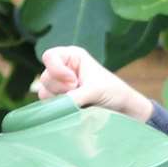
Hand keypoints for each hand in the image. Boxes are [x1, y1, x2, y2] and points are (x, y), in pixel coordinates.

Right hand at [35, 45, 152, 121]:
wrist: (122, 109)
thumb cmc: (113, 92)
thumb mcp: (94, 91)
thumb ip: (72, 98)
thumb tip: (52, 110)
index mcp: (72, 57)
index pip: (49, 57)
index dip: (56, 70)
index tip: (73, 81)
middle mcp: (63, 69)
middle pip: (45, 78)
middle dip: (62, 88)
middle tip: (80, 92)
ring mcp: (60, 86)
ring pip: (45, 93)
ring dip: (60, 100)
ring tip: (80, 102)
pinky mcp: (60, 101)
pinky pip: (48, 106)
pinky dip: (59, 109)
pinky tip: (75, 109)